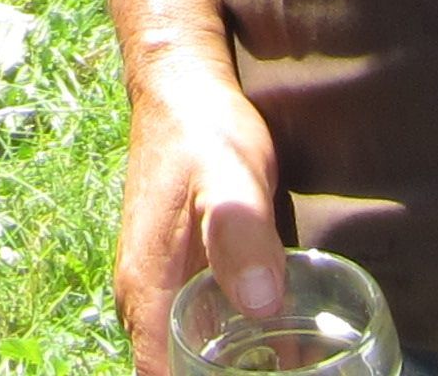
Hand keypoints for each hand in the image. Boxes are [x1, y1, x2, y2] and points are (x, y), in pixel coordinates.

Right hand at [112, 42, 285, 375]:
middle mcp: (148, 304)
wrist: (183, 89)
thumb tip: (260, 303)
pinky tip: (281, 348)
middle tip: (286, 371)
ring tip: (289, 365)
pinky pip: (201, 334)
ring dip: (228, 367)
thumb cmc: (204, 133)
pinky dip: (232, 350)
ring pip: (189, 358)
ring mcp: (162, 292)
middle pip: (176, 374)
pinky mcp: (182, 277)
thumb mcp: (229, 176)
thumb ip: (239, 233)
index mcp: (149, 296)